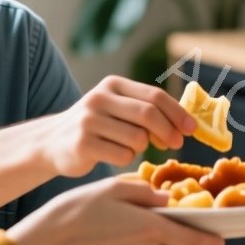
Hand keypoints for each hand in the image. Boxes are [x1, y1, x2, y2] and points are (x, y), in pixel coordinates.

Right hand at [12, 177, 224, 244]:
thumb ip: (145, 193)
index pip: (193, 240)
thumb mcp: (113, 188)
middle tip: (169, 223)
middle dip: (180, 238)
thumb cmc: (78, 209)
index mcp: (151, 228)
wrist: (48, 243)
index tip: (220, 240)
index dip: (210, 241)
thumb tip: (166, 200)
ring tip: (135, 229)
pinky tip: (116, 242)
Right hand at [40, 76, 197, 176]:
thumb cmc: (97, 126)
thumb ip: (146, 109)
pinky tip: (114, 155)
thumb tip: (187, 122)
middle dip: (168, 132)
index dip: (178, 113)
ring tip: (130, 147)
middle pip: (148, 115)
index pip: (155, 96)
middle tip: (176, 145)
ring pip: (137, 138)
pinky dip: (126, 159)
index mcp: (113, 85)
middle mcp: (99, 98)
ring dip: (142, 148)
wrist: (52, 142)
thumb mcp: (117, 108)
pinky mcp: (82, 143)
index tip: (192, 129)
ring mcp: (89, 120)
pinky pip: (122, 155)